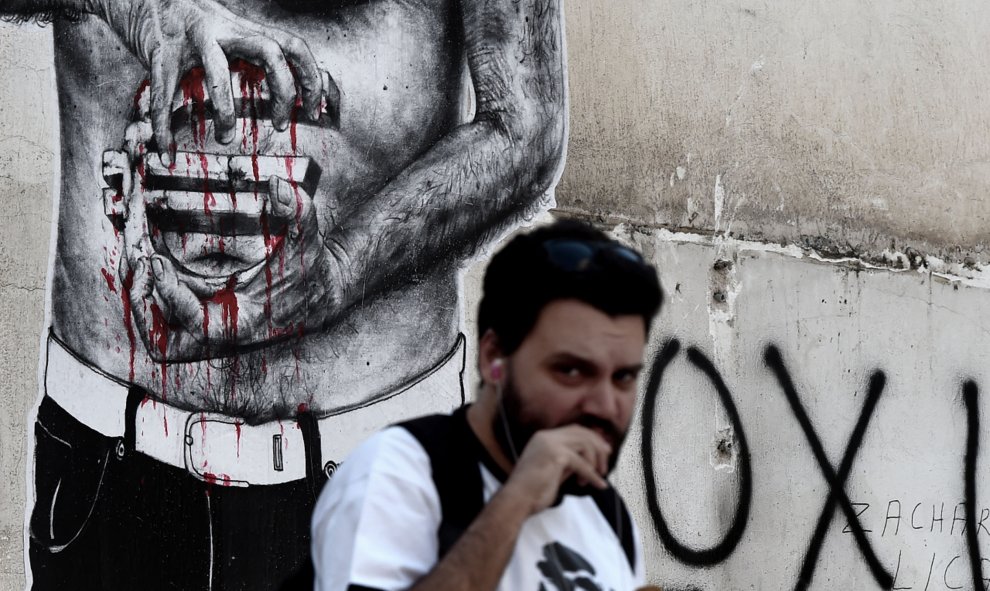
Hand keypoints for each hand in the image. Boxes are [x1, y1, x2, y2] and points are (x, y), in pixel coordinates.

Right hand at [91, 0, 322, 158]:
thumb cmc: (190, 25)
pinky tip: (165, 152)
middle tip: (279, 124)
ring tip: (226, 138)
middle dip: (282, 92)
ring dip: (226, 112)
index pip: (292, 45)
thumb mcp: (230, 33)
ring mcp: (191, 39)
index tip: (316, 107)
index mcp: (243, 29)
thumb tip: (288, 85)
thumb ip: (254, 54)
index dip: (310, 75)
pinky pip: (162, 95)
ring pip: (218, 75)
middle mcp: (223, 30)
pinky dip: (163, 129)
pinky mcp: (159, 53)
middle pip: (269, 52)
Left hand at [117, 154, 342, 361]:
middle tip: (139, 264)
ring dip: (140, 294)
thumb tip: (280, 188)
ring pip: (155, 327)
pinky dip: (149, 285)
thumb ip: (297, 213)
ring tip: (135, 253)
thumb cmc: (307, 272)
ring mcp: (204, 320)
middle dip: (142, 306)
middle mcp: (217, 329)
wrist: (314, 291)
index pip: (197, 325)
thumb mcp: (306, 241)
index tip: (159, 262)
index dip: (172, 297)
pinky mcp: (197, 307)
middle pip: (163, 342)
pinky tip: (147, 253)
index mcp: (242, 323)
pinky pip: (160, 308)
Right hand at [501, 425, 611, 514]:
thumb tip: (589, 458)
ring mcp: (550, 444)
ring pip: (585, 445)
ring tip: (597, 477)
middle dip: (598, 448)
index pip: (575, 430)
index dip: (592, 438)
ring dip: (595, 462)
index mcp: (543, 437)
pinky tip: (599, 485)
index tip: (605, 450)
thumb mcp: (554, 470)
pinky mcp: (555, 455)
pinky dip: (593, 475)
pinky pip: (582, 464)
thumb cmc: (532, 490)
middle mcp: (546, 436)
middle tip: (605, 465)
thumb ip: (569, 460)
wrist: (516, 500)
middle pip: (582, 433)